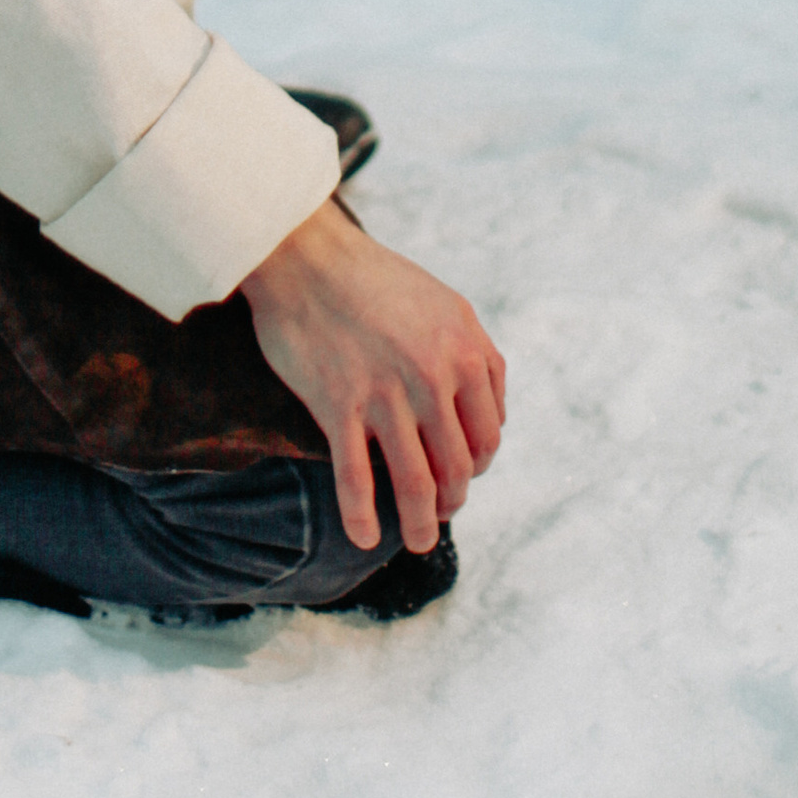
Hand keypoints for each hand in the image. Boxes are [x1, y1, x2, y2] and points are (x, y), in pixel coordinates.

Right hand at [238, 195, 505, 554]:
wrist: (304, 256)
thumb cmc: (373, 279)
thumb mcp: (445, 304)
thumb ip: (476, 354)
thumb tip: (493, 414)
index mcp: (463, 350)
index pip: (488, 435)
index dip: (477, 465)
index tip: (461, 475)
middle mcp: (432, 375)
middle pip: (457, 467)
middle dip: (452, 500)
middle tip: (439, 512)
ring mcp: (385, 394)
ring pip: (416, 484)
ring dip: (420, 525)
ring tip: (418, 541)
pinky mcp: (338, 405)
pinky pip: (356, 480)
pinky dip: (361, 518)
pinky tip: (363, 537)